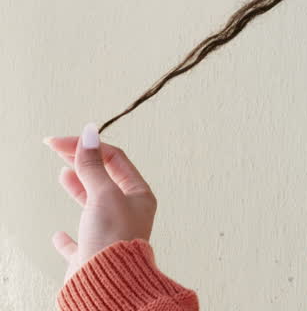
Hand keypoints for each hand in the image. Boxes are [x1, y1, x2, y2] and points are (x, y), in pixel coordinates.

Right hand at [44, 124, 157, 283]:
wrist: (108, 283)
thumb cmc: (113, 238)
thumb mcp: (103, 194)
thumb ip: (93, 166)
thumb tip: (89, 134)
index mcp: (139, 195)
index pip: (115, 159)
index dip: (88, 146)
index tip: (59, 142)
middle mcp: (128, 213)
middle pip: (105, 179)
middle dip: (83, 161)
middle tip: (58, 148)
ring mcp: (110, 234)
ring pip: (93, 205)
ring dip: (79, 188)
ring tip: (64, 174)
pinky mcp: (92, 255)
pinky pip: (80, 243)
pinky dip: (68, 238)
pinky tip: (58, 235)